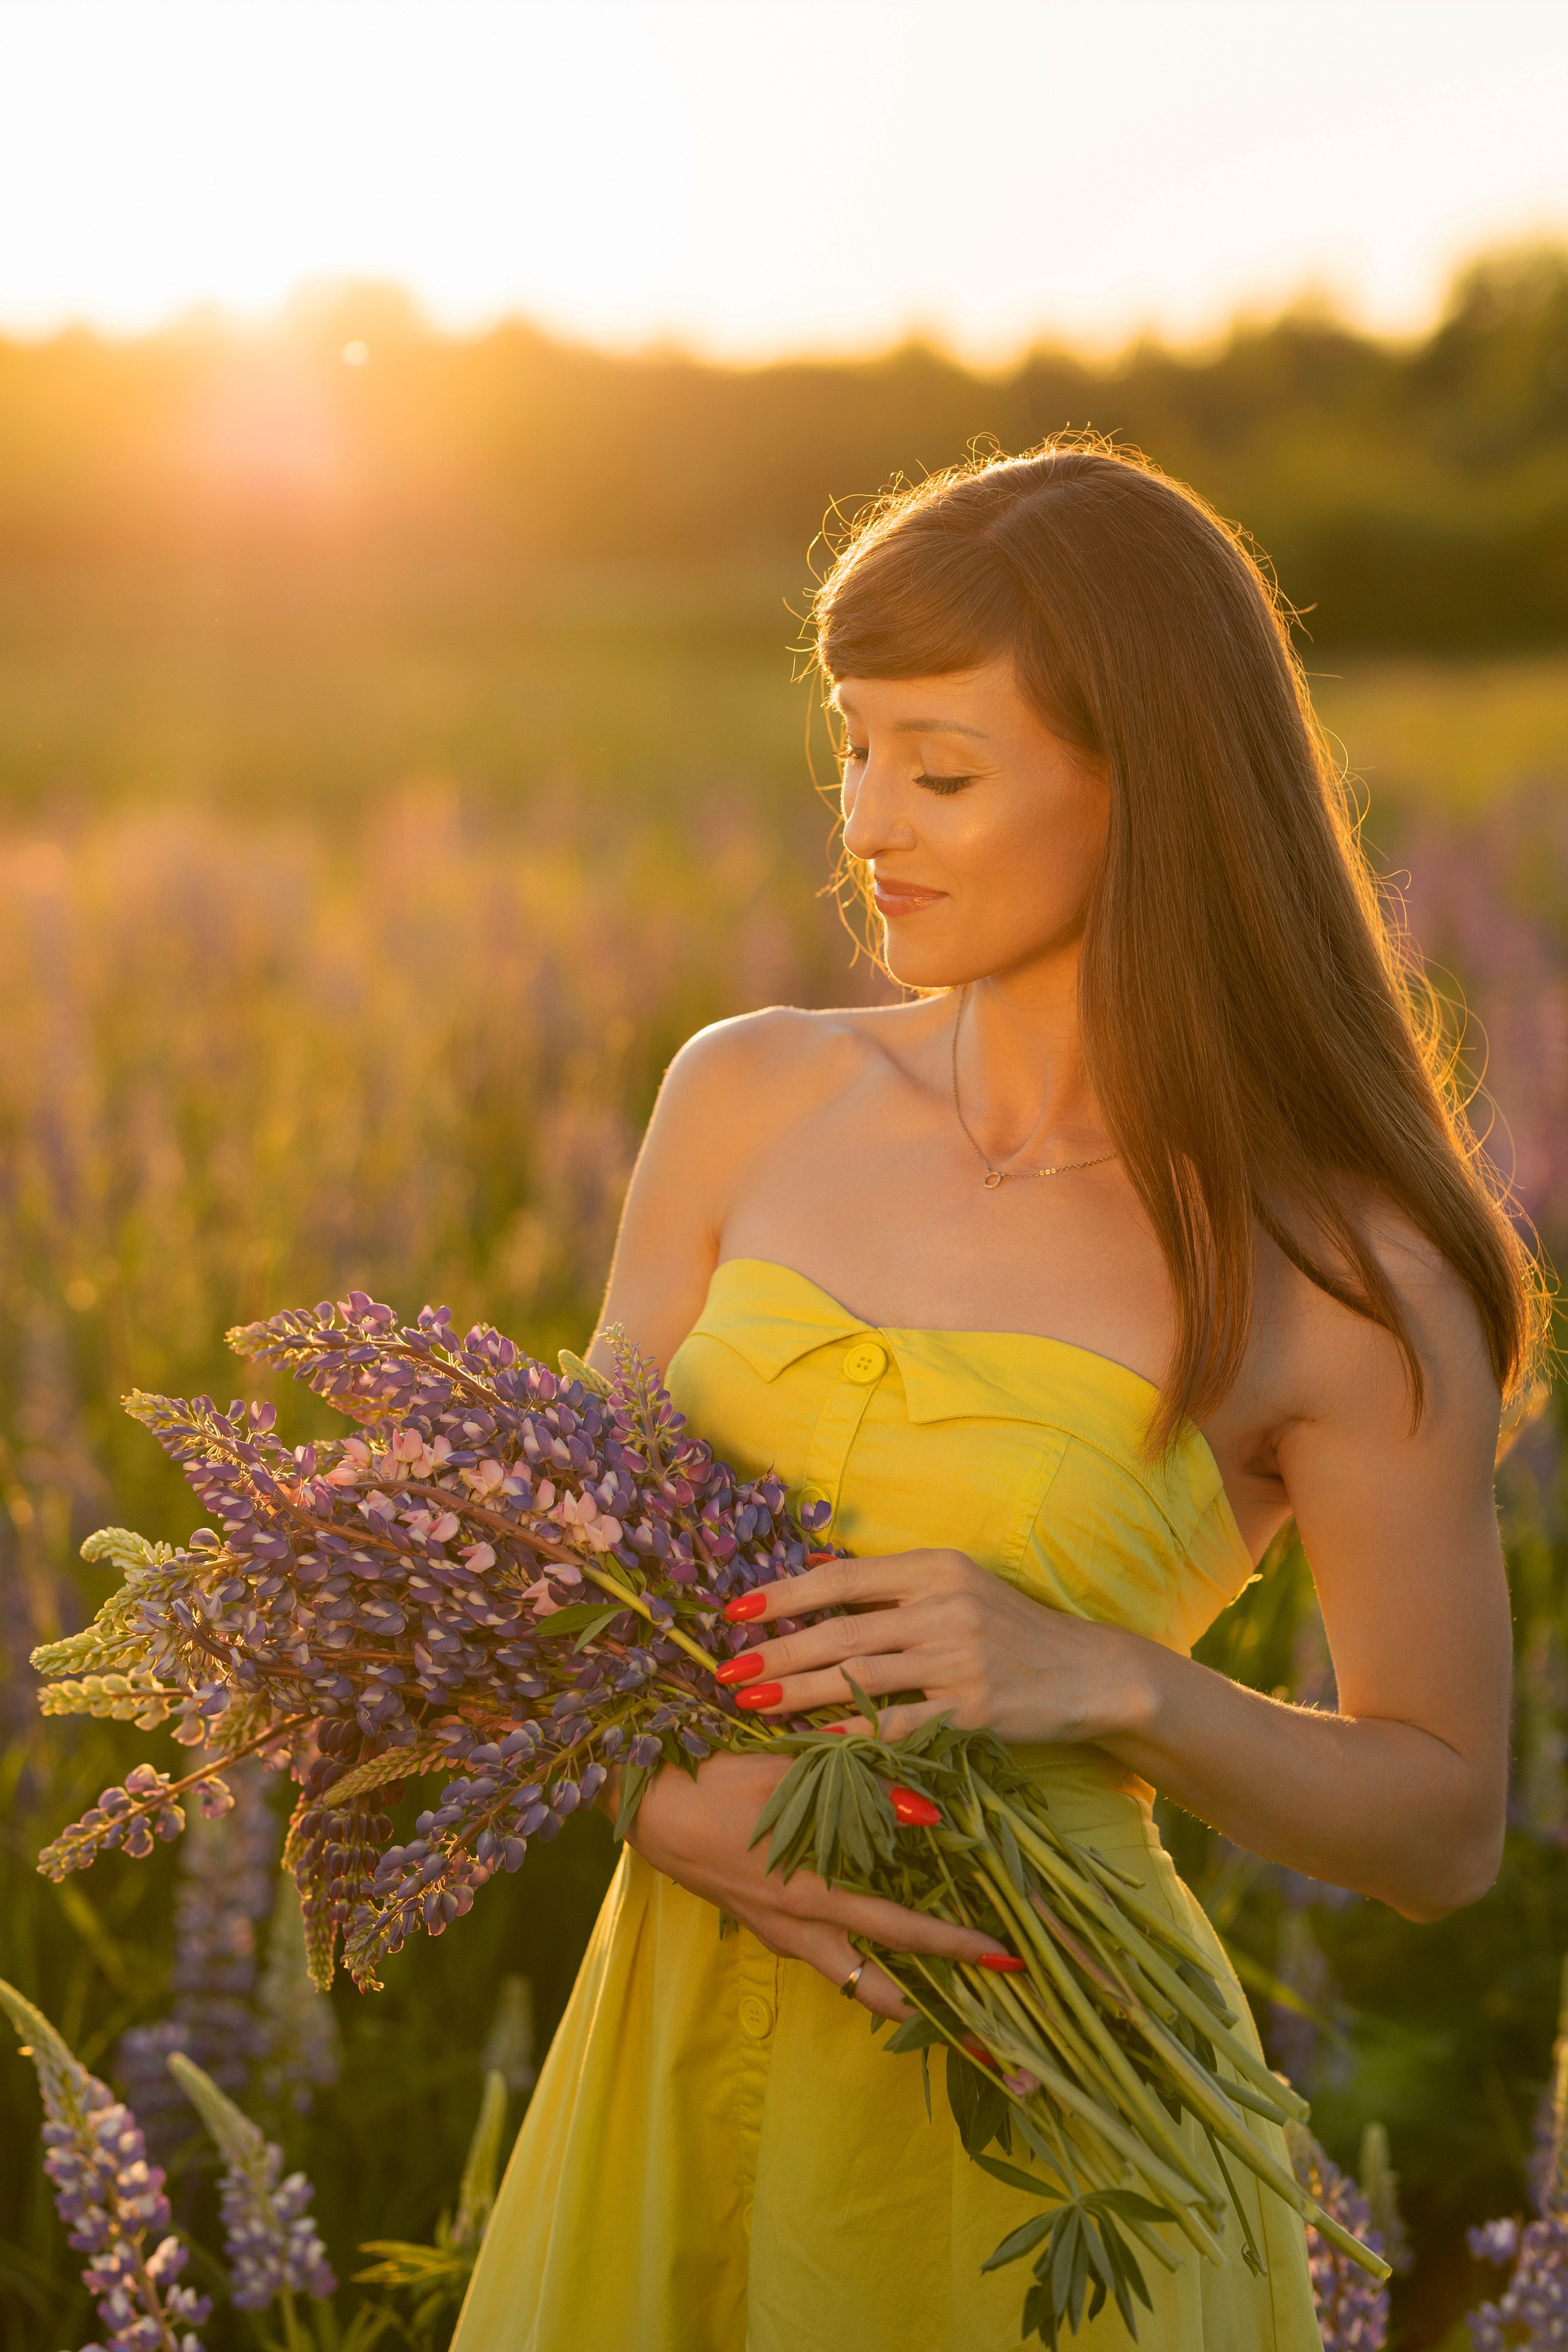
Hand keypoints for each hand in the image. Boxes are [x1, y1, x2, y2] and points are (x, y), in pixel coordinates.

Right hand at [626, 1749, 1011, 2019]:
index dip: (952, 1946)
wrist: (645, 1806)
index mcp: (809, 1892)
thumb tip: (927, 1811)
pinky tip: (881, 1952)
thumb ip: (859, 1791)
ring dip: (895, 1996)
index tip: (1003, 1959)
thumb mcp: (788, 1775)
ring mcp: (778, 1933)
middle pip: (875, 1988)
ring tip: (945, 2005)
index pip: (896, 1929)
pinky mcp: (764, 1926)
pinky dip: (859, 1966)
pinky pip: (822, 1957)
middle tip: (986, 2030)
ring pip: (847, 1981)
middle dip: (933, 2011)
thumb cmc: (716, 1781)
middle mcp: (797, 1928)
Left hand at [719, 1548, 1162, 1743]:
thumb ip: (889, 1581)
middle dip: (775, 1654)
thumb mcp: (955, 1584)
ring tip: (750, 1706)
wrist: (1087, 1672)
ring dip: (796, 1695)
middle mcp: (943, 1607)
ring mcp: (958, 1659)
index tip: (736, 1611)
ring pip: (858, 1678)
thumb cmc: (1010, 1628)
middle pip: (840, 1631)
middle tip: (725, 1672)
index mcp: (933, 1568)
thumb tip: (813, 1568)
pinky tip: (812, 1745)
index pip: (843, 1578)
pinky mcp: (971, 1708)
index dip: (784, 1596)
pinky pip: (896, 1724)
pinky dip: (850, 1735)